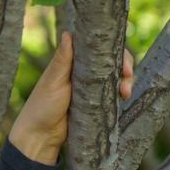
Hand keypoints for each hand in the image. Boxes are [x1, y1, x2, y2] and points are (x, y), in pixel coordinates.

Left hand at [8, 31, 134, 163]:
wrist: (42, 136)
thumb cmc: (42, 106)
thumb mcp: (53, 81)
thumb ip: (62, 60)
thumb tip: (68, 33)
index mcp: (71, 63)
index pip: (96, 48)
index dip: (111, 49)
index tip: (120, 58)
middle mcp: (83, 72)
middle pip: (111, 61)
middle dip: (124, 66)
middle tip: (127, 76)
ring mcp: (91, 88)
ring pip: (116, 77)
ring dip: (126, 81)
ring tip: (125, 92)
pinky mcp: (98, 102)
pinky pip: (114, 93)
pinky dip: (122, 92)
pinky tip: (124, 97)